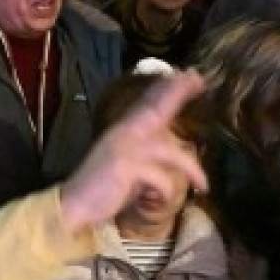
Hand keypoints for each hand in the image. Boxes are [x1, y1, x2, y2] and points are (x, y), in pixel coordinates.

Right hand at [55, 71, 209, 237]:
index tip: (190, 75)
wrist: (75, 204)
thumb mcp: (126, 164)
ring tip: (204, 184)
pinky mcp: (126, 167)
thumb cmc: (103, 188)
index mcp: (123, 130)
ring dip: (191, 168)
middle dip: (178, 93)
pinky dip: (166, 191)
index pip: (149, 103)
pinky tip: (162, 199)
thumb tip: (172, 149)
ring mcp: (125, 148)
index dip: (168, 88)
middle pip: (157, 108)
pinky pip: (161, 177)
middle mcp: (124, 132)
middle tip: (197, 78)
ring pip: (169, 150)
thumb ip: (145, 153)